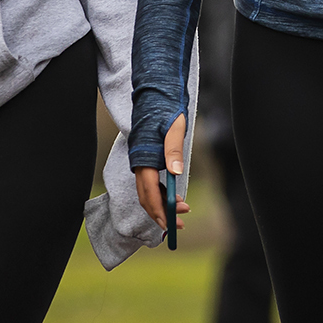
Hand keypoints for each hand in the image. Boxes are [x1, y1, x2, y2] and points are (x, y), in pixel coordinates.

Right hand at [133, 113, 190, 233]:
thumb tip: (176, 172)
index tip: (171, 222)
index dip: (159, 210)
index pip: (149, 193)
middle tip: (180, 223)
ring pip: (149, 194)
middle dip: (162, 214)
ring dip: (163, 206)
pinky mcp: (147, 164)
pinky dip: (162, 195)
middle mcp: (140, 166)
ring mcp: (142, 166)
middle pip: (147, 198)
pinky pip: (151, 186)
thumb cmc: (166, 112)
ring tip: (183, 210)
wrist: (156, 99)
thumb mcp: (174, 129)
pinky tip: (175, 198)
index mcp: (145, 160)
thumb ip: (173, 150)